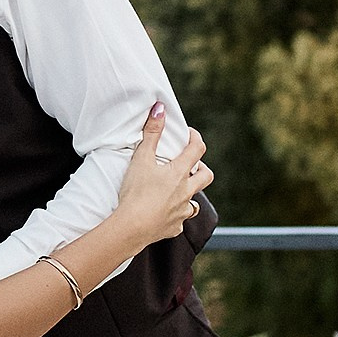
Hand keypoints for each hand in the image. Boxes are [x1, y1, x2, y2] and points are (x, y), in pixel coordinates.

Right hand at [115, 103, 212, 248]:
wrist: (131, 228)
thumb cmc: (135, 193)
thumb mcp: (141, 159)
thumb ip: (151, 133)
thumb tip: (160, 108)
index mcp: (180, 173)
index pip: (197, 149)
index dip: (195, 138)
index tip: (189, 134)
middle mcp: (186, 192)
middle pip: (206, 176)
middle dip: (201, 168)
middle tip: (190, 164)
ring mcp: (182, 211)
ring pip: (194, 202)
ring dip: (189, 194)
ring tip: (177, 191)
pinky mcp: (174, 228)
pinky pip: (180, 221)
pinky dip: (175, 216)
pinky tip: (165, 215)